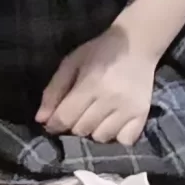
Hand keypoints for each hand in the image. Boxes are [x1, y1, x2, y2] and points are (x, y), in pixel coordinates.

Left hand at [35, 25, 155, 146]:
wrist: (137, 43)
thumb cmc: (100, 51)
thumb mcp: (72, 62)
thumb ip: (54, 90)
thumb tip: (41, 119)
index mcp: (91, 82)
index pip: (66, 117)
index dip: (54, 124)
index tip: (53, 122)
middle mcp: (111, 98)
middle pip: (82, 130)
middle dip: (73, 125)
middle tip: (77, 113)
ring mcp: (129, 108)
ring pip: (101, 137)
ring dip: (93, 130)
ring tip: (95, 116)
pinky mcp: (143, 114)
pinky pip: (124, 140)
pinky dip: (115, 136)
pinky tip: (112, 123)